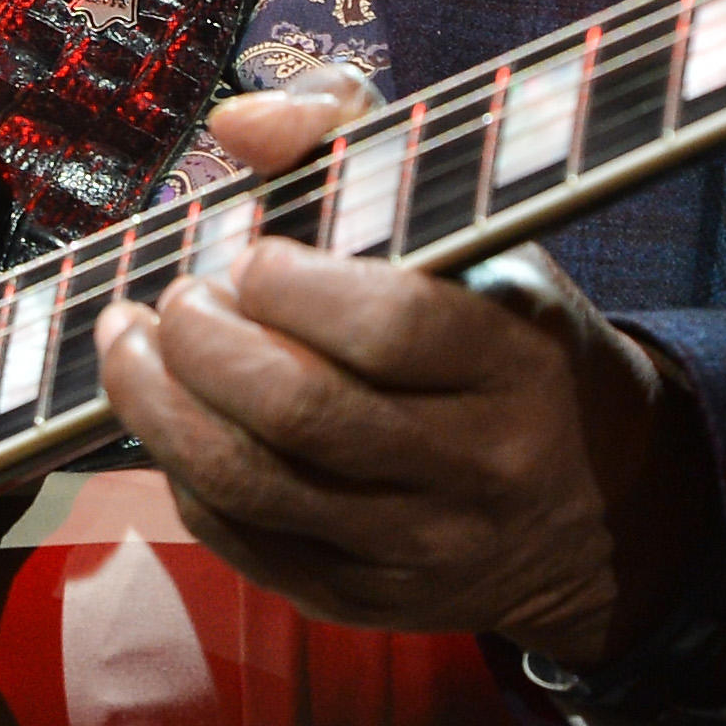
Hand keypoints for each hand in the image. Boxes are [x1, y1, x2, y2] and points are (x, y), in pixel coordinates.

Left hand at [95, 77, 722, 672]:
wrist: (593, 506)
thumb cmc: (506, 328)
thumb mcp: (470, 226)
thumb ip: (352, 140)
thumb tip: (236, 122)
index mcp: (516, 360)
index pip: (390, 328)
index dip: (290, 286)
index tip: (249, 251)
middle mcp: (476, 466)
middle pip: (304, 413)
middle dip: (203, 345)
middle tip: (172, 300)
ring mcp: (420, 549)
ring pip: (256, 487)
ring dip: (160, 409)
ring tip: (132, 346)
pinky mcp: (368, 603)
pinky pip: (246, 544)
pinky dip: (183, 477)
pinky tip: (167, 422)